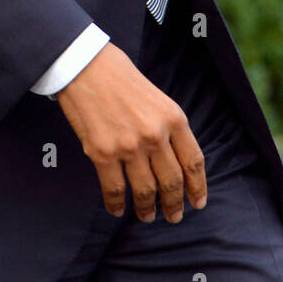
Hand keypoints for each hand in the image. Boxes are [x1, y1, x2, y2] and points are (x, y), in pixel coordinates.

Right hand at [55, 42, 206, 222]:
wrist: (84, 65)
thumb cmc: (120, 75)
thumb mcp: (157, 97)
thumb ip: (167, 126)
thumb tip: (173, 159)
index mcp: (173, 118)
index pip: (194, 162)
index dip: (197, 187)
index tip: (198, 202)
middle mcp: (155, 135)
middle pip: (172, 181)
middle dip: (174, 204)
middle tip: (174, 216)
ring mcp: (129, 146)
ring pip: (145, 191)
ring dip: (147, 209)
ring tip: (147, 216)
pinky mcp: (103, 153)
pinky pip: (114, 189)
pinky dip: (116, 204)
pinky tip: (117, 209)